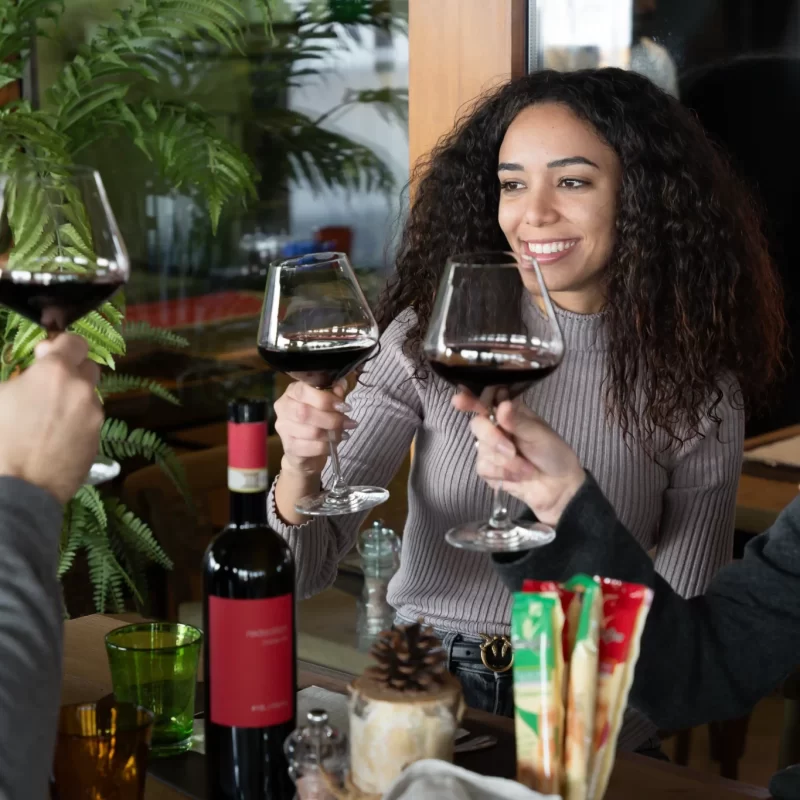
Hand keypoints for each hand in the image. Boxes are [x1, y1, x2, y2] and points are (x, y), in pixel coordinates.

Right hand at [0, 334, 102, 503]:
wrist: (18, 486)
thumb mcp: (1, 396)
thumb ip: (24, 377)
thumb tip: (37, 371)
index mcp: (56, 372)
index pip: (76, 342)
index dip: (62, 346)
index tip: (46, 357)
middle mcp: (82, 389)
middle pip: (89, 367)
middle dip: (72, 371)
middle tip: (49, 387)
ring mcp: (95, 415)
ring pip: (90, 396)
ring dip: (75, 398)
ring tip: (50, 416)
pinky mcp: (99, 438)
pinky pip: (91, 420)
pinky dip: (78, 421)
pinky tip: (57, 436)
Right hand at [273, 379, 357, 476]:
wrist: (305, 450)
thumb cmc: (317, 421)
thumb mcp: (328, 404)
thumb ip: (334, 394)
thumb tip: (342, 384)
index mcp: (291, 392)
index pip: (303, 391)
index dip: (325, 399)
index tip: (344, 407)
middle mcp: (283, 408)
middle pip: (305, 412)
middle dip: (331, 418)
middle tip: (348, 423)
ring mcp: (283, 429)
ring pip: (311, 432)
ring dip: (332, 433)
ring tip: (343, 433)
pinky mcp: (289, 447)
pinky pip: (311, 447)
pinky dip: (327, 446)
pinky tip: (333, 445)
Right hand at [458, 397, 585, 526]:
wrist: (558, 489)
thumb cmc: (553, 454)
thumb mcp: (540, 435)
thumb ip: (518, 421)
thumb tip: (502, 406)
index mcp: (510, 412)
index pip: (486, 400)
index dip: (470, 399)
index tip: (459, 401)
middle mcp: (497, 427)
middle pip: (478, 424)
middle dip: (494, 439)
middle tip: (512, 451)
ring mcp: (490, 448)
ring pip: (481, 449)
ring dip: (506, 462)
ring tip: (527, 469)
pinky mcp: (488, 468)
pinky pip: (483, 467)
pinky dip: (502, 474)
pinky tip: (517, 477)